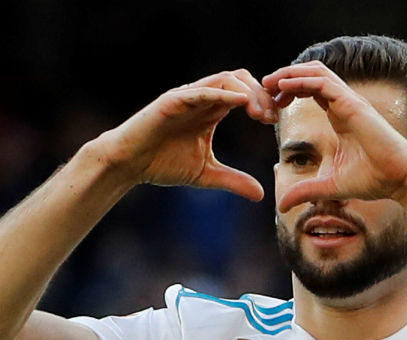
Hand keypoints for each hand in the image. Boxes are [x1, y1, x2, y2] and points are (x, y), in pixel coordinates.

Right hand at [96, 70, 276, 201]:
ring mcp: (187, 96)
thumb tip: (261, 194)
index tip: (277, 120)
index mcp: (212, 110)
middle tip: (272, 116)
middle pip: (241, 80)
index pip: (246, 94)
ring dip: (247, 92)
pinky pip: (201, 91)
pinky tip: (239, 102)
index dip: (264, 103)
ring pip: (225, 79)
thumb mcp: (206, 175)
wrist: (129, 164)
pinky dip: (222, 92)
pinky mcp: (172, 100)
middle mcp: (202, 98)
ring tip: (260, 113)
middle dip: (261, 95)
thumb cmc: (162, 164)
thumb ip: (233, 180)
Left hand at [262, 62, 406, 211]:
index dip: (288, 92)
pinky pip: (322, 83)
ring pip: (315, 72)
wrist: (399, 179)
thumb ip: (304, 191)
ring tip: (268, 82)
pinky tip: (283, 87)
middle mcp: (343, 104)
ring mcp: (349, 101)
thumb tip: (281, 206)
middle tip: (262, 87)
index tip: (270, 104)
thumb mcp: (328, 186)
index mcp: (339, 116)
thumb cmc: (373, 180)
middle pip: (310, 75)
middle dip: (284, 77)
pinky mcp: (353, 104)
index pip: (309, 91)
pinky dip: (301, 80)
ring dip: (289, 73)